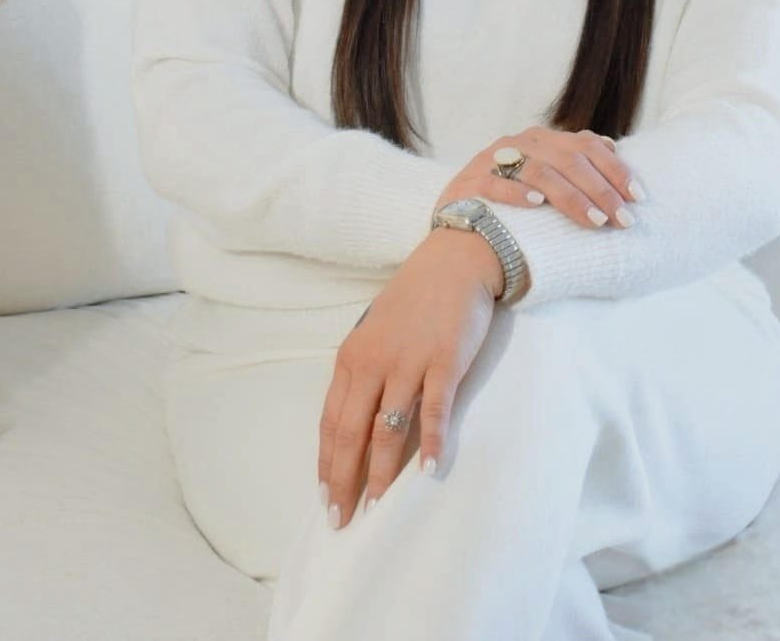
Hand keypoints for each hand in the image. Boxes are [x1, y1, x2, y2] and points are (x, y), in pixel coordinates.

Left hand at [318, 230, 496, 528]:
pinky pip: (434, 410)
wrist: (454, 261)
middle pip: (351, 432)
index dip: (327, 463)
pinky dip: (429, 443)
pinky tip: (427, 471)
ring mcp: (409, 362)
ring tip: (377, 507)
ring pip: (387, 428)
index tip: (325, 498)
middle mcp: (373, 363)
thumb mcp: (375, 335)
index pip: (331, 422)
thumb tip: (356, 425)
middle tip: (341, 519)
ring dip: (380, 472)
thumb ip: (365, 376)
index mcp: (351, 358)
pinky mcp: (444, 361)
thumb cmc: (415, 301)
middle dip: (343, 480)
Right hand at [434, 127, 644, 230]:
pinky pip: (494, 185)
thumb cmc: (510, 205)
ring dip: (571, 197)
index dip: (615, 170)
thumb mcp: (542, 175)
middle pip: (569, 160)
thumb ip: (571, 162)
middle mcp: (518, 144)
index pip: (587, 146)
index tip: (638, 197)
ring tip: (595, 221)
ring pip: (539, 172)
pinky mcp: (468, 184)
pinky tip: (536, 204)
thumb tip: (614, 149)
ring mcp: (491, 162)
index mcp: (541, 140)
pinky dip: (516, 192)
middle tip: (623, 220)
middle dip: (601, 191)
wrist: (459, 230)